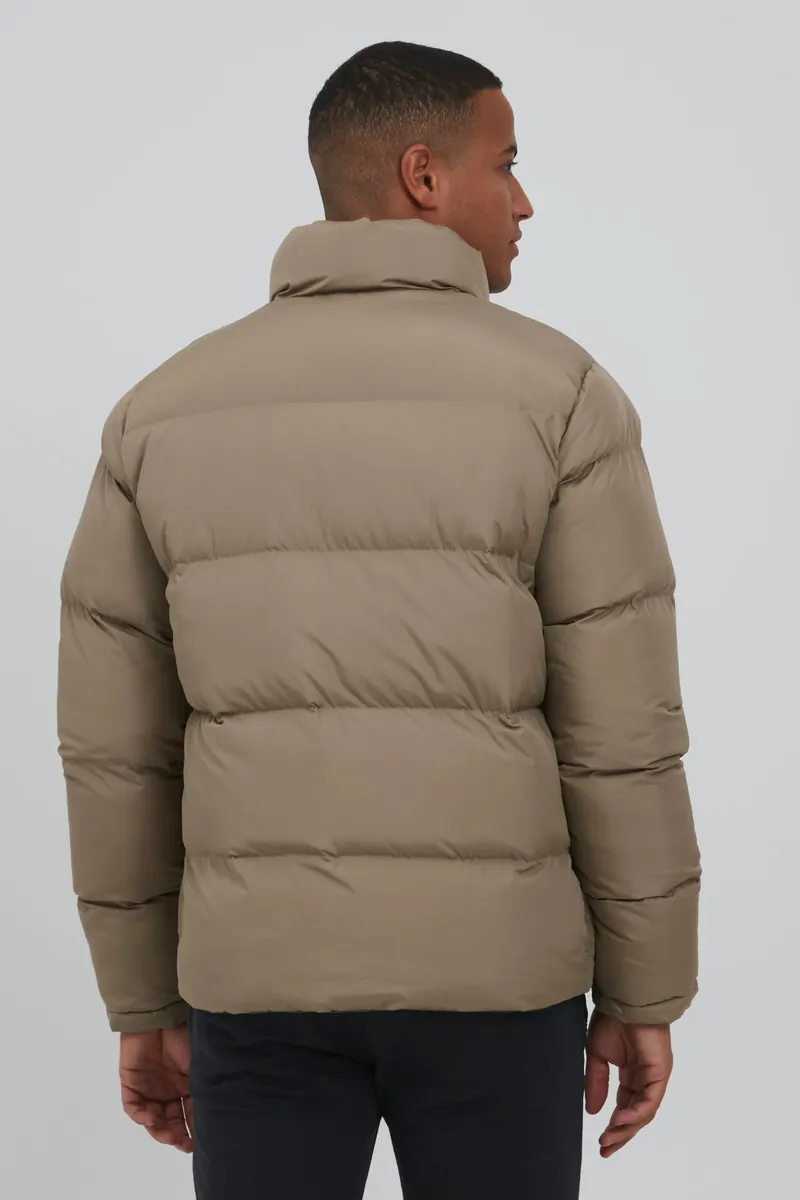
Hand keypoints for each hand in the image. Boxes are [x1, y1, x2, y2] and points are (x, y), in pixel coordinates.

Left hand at [120, 1024, 192, 1152]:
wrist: (160, 1017)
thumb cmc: (183, 1038)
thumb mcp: (198, 1066)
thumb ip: (201, 1090)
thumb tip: (213, 1116)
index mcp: (186, 1086)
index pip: (188, 1115)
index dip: (192, 1131)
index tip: (196, 1145)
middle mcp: (167, 1091)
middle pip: (170, 1121)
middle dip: (176, 1135)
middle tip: (182, 1145)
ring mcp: (148, 1089)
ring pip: (152, 1118)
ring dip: (159, 1129)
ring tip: (167, 1135)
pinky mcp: (130, 1084)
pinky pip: (133, 1107)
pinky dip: (140, 1116)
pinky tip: (150, 1118)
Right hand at [585, 1010, 672, 1157]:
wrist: (624, 1000)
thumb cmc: (612, 1020)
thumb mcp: (597, 1054)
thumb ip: (596, 1082)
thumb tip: (592, 1111)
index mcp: (631, 1074)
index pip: (625, 1106)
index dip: (614, 1125)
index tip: (601, 1142)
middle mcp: (644, 1079)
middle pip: (635, 1115)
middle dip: (620, 1134)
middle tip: (605, 1149)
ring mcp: (654, 1077)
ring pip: (643, 1113)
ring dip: (626, 1128)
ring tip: (609, 1138)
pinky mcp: (660, 1074)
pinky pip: (650, 1101)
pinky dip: (635, 1113)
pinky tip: (619, 1120)